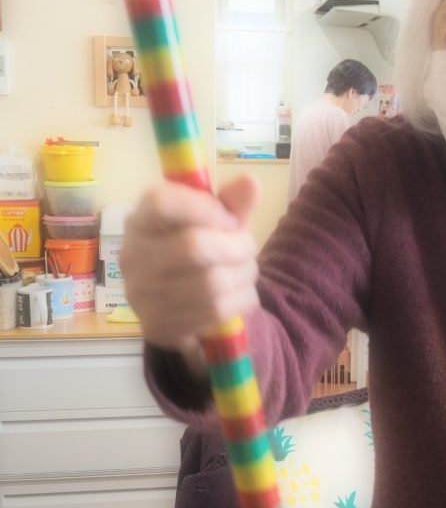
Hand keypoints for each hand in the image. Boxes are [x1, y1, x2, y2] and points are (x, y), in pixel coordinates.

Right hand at [121, 175, 260, 354]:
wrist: (179, 308)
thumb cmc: (199, 252)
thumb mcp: (216, 223)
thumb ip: (232, 202)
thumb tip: (250, 181)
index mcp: (141, 220)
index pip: (161, 203)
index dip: (205, 208)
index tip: (229, 218)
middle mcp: (133, 256)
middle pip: (194, 247)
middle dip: (238, 247)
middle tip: (248, 248)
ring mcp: (141, 295)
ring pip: (212, 283)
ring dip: (244, 275)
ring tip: (246, 270)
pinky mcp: (160, 326)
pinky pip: (216, 311)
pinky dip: (241, 300)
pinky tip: (239, 294)